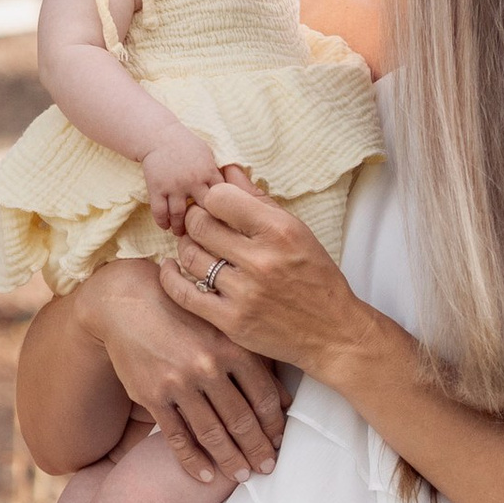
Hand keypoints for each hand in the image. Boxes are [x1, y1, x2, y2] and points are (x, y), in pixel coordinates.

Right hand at [76, 257, 285, 484]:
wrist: (127, 304)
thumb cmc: (183, 315)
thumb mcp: (223, 328)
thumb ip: (254, 361)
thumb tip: (284, 401)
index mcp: (232, 346)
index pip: (263, 397)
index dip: (274, 425)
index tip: (280, 444)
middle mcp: (207, 366)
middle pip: (241, 420)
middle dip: (257, 449)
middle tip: (267, 468)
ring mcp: (178, 383)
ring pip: (212, 433)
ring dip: (231, 460)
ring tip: (243, 476)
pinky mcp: (152, 395)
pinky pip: (177, 437)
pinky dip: (194, 461)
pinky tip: (207, 476)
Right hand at [139, 118, 224, 235]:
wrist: (159, 135)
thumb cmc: (187, 145)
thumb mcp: (208, 154)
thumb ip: (217, 173)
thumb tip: (233, 190)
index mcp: (209, 172)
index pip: (222, 199)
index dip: (223, 214)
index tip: (223, 224)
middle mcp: (193, 181)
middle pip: (203, 211)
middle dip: (204, 225)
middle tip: (203, 235)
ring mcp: (174, 186)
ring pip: (179, 215)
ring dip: (180, 228)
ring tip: (181, 233)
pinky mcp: (156, 188)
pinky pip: (159, 212)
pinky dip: (162, 222)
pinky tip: (165, 226)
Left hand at [156, 175, 365, 375]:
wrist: (332, 332)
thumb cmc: (315, 277)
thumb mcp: (296, 231)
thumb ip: (258, 200)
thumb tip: (228, 169)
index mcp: (280, 231)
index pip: (220, 197)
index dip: (212, 198)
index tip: (215, 206)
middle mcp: (261, 260)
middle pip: (199, 224)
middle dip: (194, 220)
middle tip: (198, 224)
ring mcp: (244, 293)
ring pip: (190, 256)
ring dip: (186, 247)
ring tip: (193, 245)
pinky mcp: (231, 321)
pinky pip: (183, 293)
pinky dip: (171, 277)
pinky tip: (172, 268)